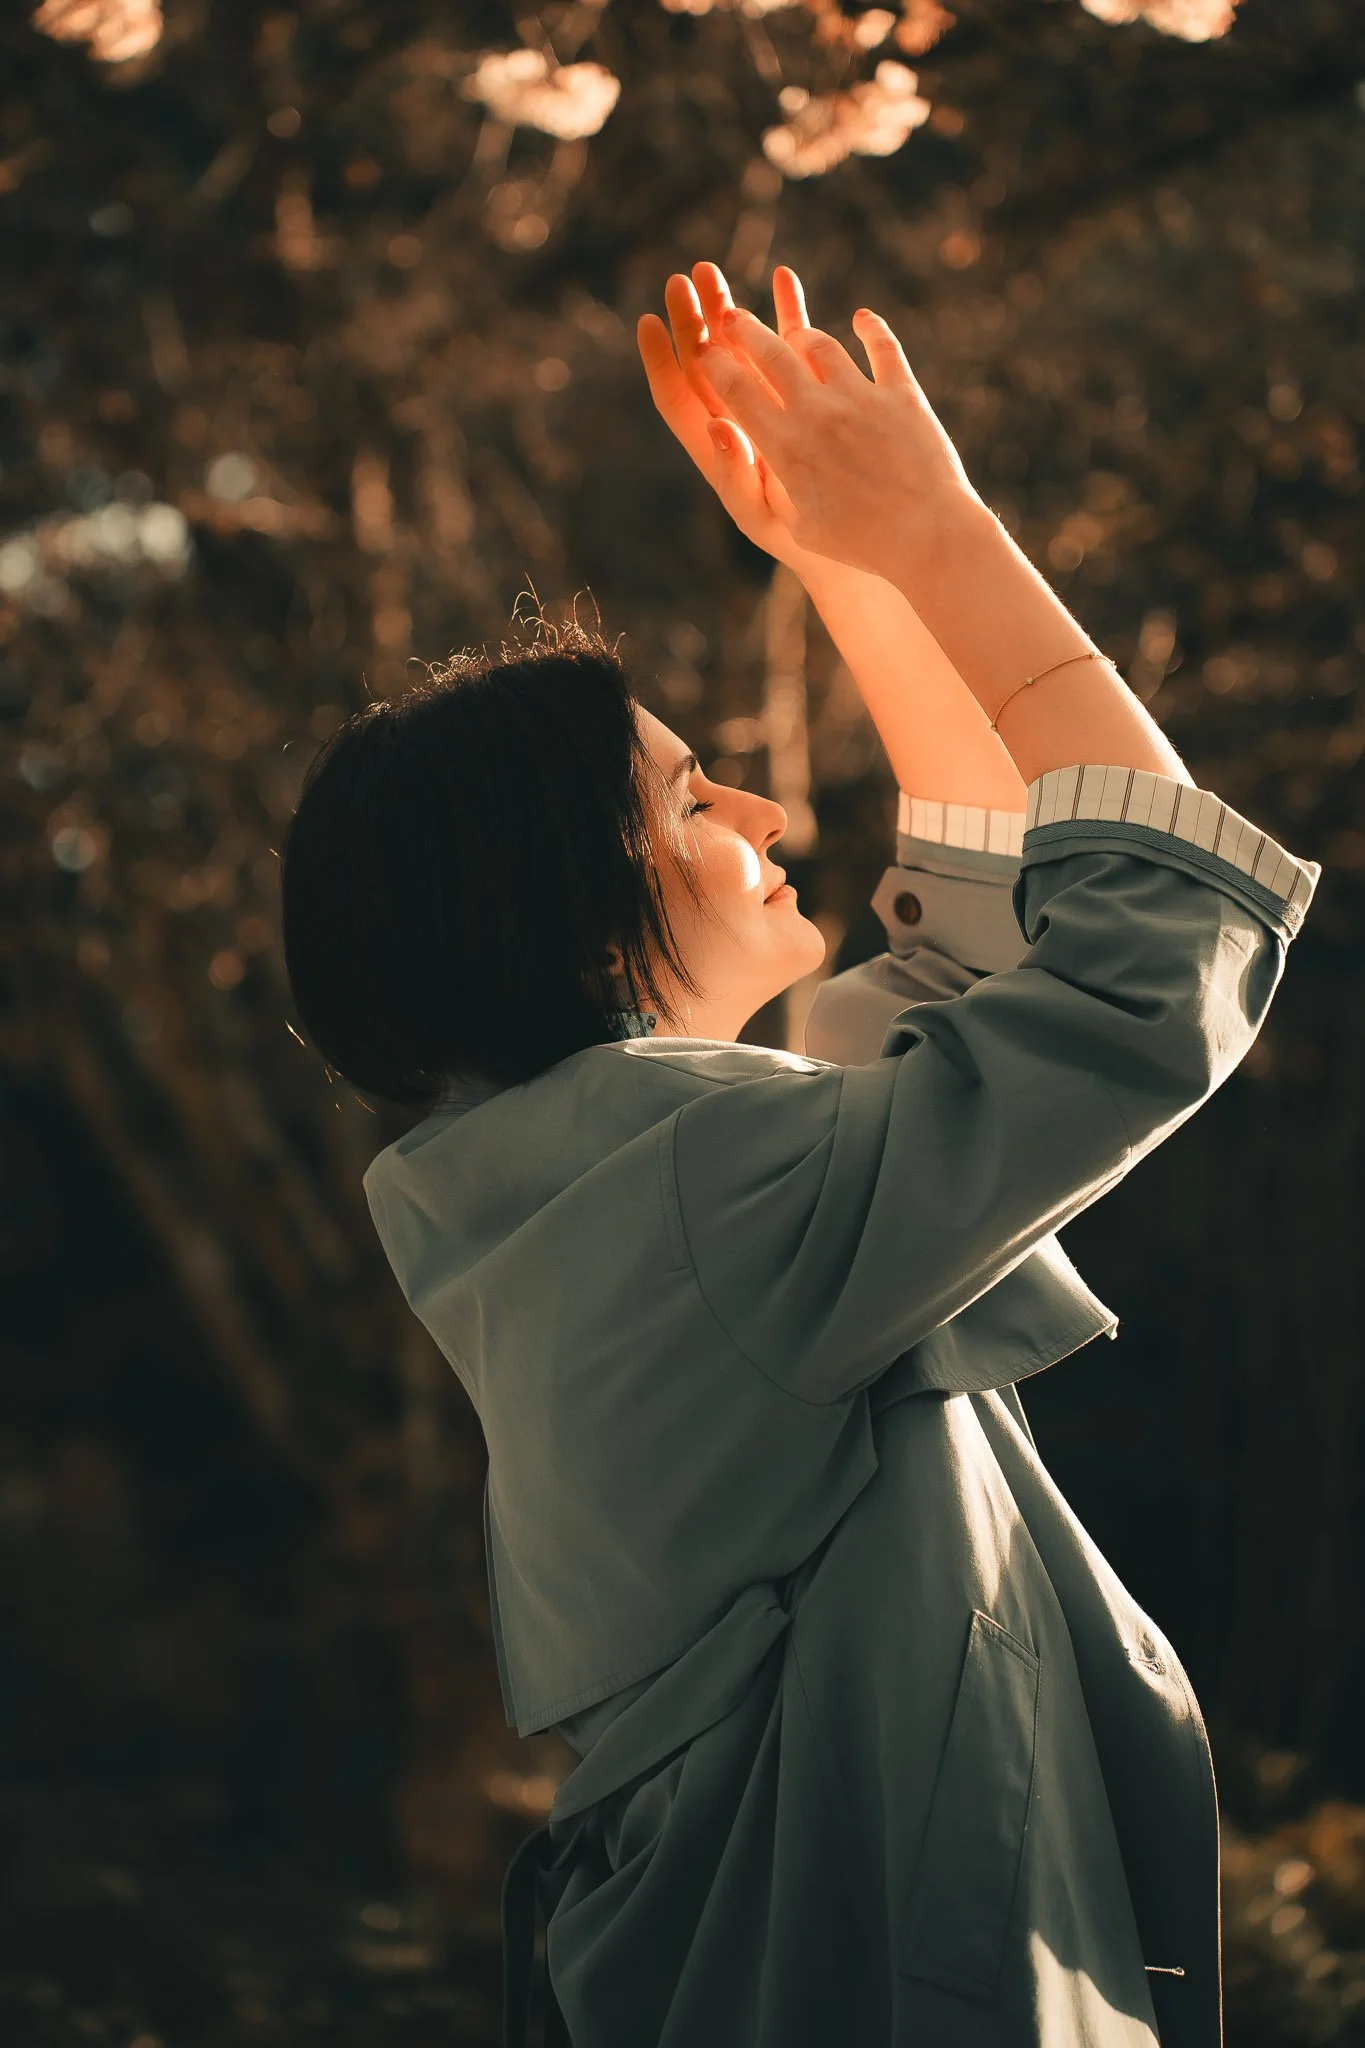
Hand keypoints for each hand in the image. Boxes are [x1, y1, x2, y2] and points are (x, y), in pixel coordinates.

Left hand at [637, 263, 833, 573]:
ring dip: (728, 308)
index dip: (661, 362)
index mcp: (720, 450)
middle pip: (705, 363)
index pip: (679, 398)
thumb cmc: (807, 541)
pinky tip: (783, 276)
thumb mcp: (766, 515)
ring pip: (743, 347)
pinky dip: (787, 312)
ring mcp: (774, 401)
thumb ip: (735, 473)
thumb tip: (714, 426)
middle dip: (693, 320)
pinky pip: (793, 345)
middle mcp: (741, 420)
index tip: (649, 321)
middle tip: (684, 279)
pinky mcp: (811, 390)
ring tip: (711, 269)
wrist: (861, 541)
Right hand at [689, 294, 984, 587]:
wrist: (927, 538)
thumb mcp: (796, 524)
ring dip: (801, 330)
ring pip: (821, 344)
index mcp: (786, 447)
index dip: (714, 363)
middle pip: (770, 353)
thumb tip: (720, 430)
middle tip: (731, 317)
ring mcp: (862, 399)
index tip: (704, 351)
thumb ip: (760, 477)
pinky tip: (862, 319)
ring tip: (793, 331)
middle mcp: (819, 413)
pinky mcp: (903, 395)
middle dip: (743, 329)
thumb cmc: (857, 543)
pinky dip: (871, 329)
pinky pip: (883, 348)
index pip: (735, 389)